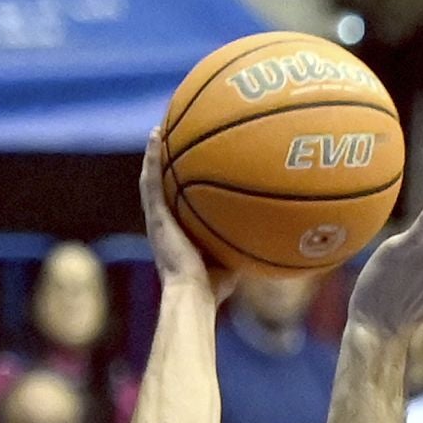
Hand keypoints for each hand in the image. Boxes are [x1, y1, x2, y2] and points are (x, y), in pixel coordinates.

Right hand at [140, 129, 235, 300]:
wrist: (193, 293)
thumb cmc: (214, 286)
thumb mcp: (232, 259)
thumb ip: (243, 243)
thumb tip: (270, 232)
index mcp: (177, 233)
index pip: (176, 203)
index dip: (178, 184)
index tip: (187, 165)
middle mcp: (163, 223)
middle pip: (161, 187)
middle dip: (164, 163)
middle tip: (170, 138)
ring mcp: (157, 219)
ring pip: (151, 179)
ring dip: (153, 154)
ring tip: (158, 129)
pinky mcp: (155, 216)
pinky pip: (151, 180)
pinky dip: (151, 157)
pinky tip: (156, 135)